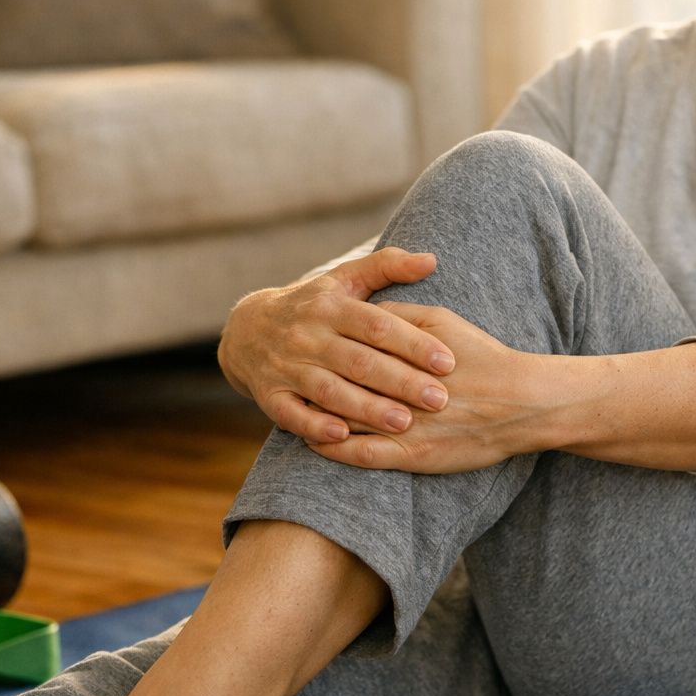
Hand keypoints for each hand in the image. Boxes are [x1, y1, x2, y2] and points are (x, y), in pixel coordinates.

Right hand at [218, 247, 457, 441]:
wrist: (247, 330)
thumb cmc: (314, 304)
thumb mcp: (345, 278)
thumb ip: (388, 266)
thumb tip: (432, 260)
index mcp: (331, 307)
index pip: (377, 325)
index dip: (413, 344)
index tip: (448, 362)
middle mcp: (307, 335)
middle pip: (359, 361)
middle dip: (401, 382)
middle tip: (439, 400)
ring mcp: (286, 366)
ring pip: (329, 391)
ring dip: (367, 409)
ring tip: (404, 423)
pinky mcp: (269, 394)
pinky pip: (291, 413)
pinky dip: (315, 425)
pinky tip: (343, 435)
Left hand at [303, 302, 550, 473]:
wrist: (521, 403)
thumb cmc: (484, 358)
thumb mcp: (442, 321)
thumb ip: (400, 313)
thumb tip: (366, 310)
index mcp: (402, 351)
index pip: (349, 347)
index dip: (323, 344)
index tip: (302, 340)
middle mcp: (397, 389)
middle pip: (340, 382)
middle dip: (311, 378)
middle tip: (286, 372)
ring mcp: (403, 426)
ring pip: (344, 420)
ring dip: (316, 414)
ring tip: (297, 406)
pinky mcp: (411, 457)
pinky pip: (360, 455)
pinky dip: (333, 449)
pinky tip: (317, 443)